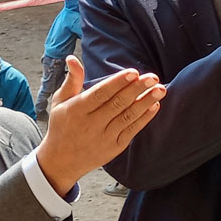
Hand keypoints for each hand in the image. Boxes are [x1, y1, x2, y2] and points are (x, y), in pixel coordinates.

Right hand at [36, 57, 165, 194]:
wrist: (61, 161)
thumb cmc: (62, 126)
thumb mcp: (60, 102)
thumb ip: (71, 80)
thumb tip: (72, 58)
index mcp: (77, 110)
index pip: (101, 94)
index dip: (118, 83)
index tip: (133, 72)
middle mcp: (91, 124)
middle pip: (118, 104)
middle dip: (137, 89)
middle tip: (153, 77)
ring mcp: (104, 137)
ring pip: (128, 116)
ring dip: (146, 102)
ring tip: (160, 89)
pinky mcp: (114, 147)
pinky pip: (132, 130)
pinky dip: (144, 118)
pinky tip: (154, 106)